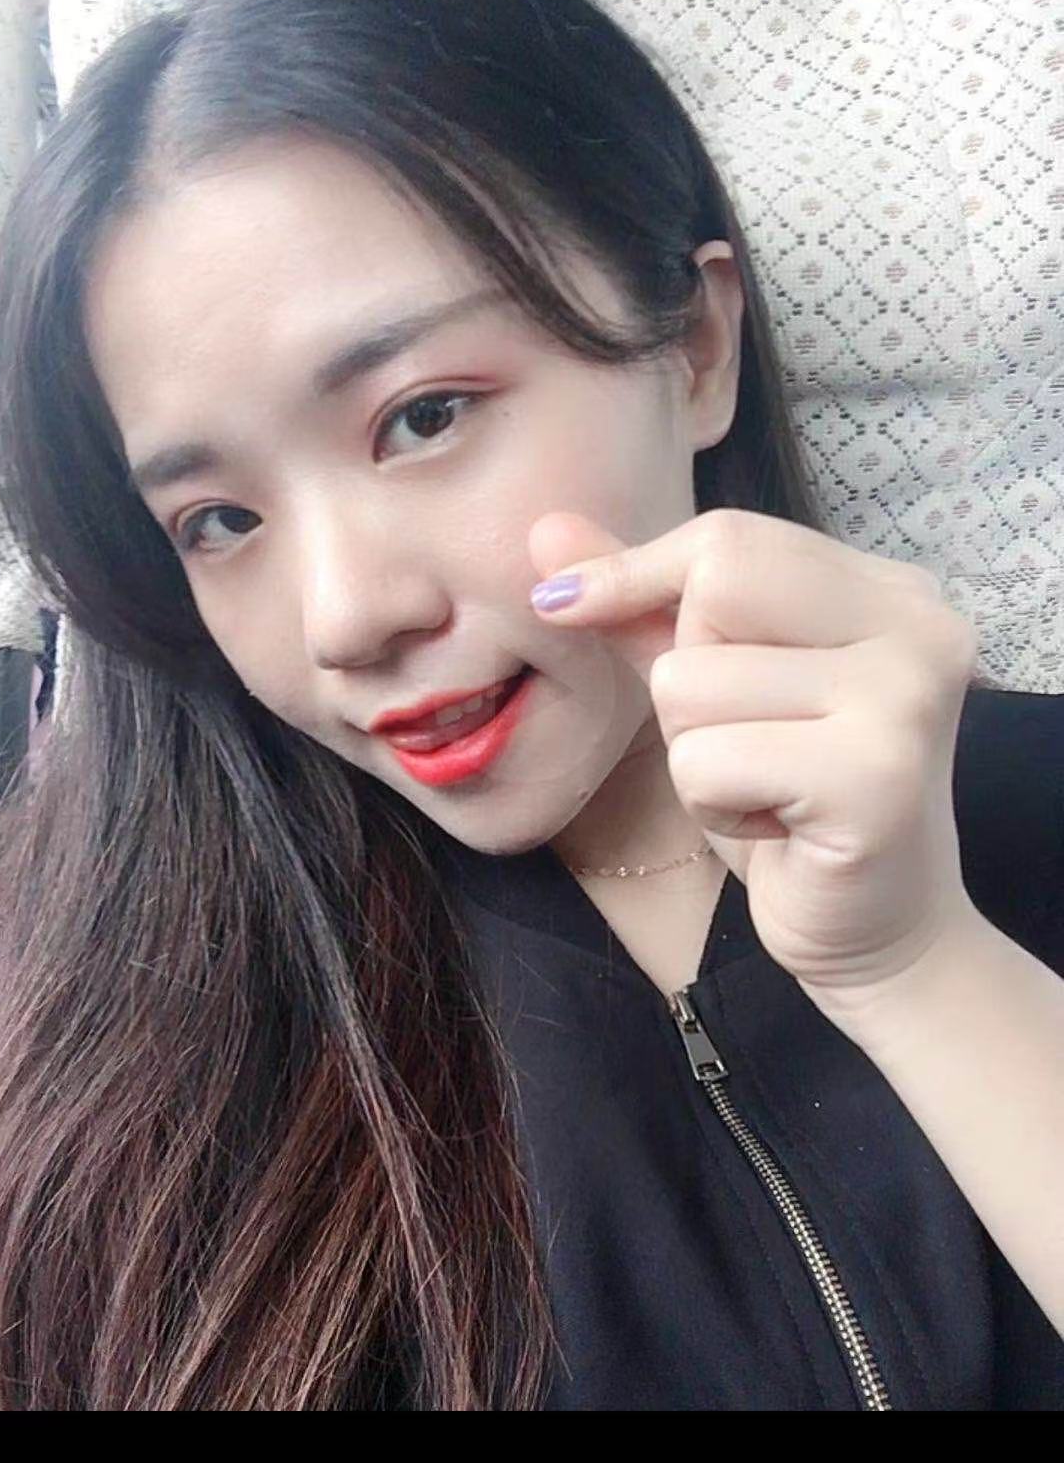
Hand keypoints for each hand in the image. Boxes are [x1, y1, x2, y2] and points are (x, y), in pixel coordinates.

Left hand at [528, 507, 983, 1035]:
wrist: (879, 935)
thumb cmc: (793, 806)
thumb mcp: (716, 689)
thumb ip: (645, 604)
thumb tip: (546, 527)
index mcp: (891, 592)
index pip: (730, 539)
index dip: (636, 572)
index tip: (567, 605)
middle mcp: (916, 627)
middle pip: (713, 585)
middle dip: (687, 675)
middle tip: (751, 741)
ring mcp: (904, 697)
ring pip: (690, 682)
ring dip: (696, 755)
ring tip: (767, 790)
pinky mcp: (874, 776)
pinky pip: (706, 761)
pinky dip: (713, 807)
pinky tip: (777, 830)